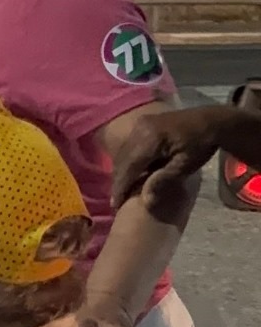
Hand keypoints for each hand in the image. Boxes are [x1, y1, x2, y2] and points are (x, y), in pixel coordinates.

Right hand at [110, 107, 226, 218]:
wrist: (211, 121)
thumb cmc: (202, 145)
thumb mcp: (186, 165)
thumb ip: (164, 181)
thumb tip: (145, 201)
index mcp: (150, 139)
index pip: (129, 167)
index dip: (121, 187)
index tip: (116, 205)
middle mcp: (139, 129)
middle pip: (122, 160)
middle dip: (118, 181)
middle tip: (116, 201)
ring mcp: (139, 125)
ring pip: (122, 153)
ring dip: (121, 172)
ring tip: (121, 190)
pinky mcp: (141, 124)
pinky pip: (128, 146)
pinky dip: (127, 162)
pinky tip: (130, 173)